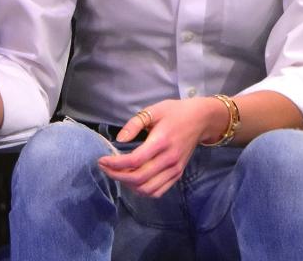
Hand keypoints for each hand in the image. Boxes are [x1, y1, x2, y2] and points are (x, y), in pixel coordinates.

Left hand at [97, 97, 226, 197]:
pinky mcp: (178, 174)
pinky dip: (142, 191)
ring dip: (128, 185)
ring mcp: (175, 170)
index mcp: (161, 142)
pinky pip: (158, 191)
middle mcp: (169, 160)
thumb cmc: (175, 112)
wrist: (200, 120)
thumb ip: (134, 124)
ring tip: (117, 174)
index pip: (134, 161)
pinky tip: (132, 181)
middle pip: (139, 178)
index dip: (115, 164)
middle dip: (117, 176)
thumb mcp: (153, 111)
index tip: (101, 160)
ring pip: (148, 189)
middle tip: (104, 167)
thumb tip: (119, 139)